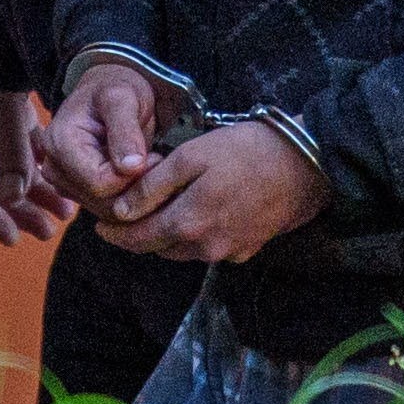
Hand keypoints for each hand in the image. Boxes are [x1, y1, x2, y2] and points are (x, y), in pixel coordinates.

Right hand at [0, 83, 77, 245]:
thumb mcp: (3, 102)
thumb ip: (10, 148)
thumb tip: (16, 195)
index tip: (12, 238)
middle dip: (19, 210)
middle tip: (47, 232)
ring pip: (9, 167)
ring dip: (35, 191)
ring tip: (63, 213)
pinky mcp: (5, 110)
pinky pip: (22, 146)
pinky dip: (39, 164)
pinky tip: (60, 181)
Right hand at [41, 62, 159, 214]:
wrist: (109, 91)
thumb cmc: (115, 88)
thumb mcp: (123, 99)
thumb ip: (125, 131)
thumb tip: (130, 167)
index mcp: (60, 143)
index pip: (99, 183)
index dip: (132, 177)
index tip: (154, 157)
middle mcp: (54, 167)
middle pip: (101, 200)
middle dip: (135, 187)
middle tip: (156, 161)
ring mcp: (63, 182)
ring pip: (106, 209)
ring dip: (134, 192)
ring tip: (148, 163)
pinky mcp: (76, 191)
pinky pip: (106, 208)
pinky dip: (128, 196)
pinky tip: (139, 174)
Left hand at [97, 121, 330, 262]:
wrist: (305, 166)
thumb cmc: (246, 152)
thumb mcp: (192, 157)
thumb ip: (153, 186)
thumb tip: (120, 210)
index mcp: (188, 225)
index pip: (139, 240)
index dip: (115, 234)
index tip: (98, 226)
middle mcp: (206, 248)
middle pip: (160, 248)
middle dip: (138, 235)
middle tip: (122, 218)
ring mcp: (229, 252)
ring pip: (184, 250)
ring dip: (166, 236)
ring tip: (154, 215)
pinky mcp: (248, 249)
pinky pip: (209, 247)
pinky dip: (194, 235)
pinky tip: (194, 214)